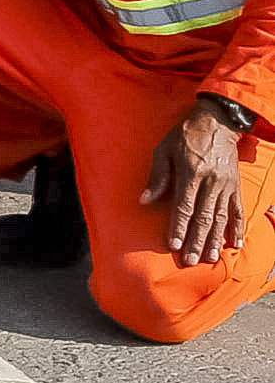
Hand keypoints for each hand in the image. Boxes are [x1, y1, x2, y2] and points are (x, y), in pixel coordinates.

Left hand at [143, 99, 251, 269]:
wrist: (217, 122)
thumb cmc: (184, 136)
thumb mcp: (164, 150)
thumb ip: (157, 177)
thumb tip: (144, 200)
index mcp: (191, 172)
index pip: (183, 206)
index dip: (178, 227)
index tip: (174, 245)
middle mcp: (211, 182)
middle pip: (203, 217)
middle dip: (196, 240)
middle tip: (191, 260)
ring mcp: (226, 185)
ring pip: (221, 217)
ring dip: (215, 239)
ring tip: (210, 257)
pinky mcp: (236, 186)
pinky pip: (238, 210)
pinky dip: (237, 228)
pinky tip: (235, 243)